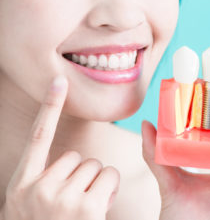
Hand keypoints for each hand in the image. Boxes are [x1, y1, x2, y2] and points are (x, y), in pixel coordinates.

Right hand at [0, 76, 119, 219]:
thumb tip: (76, 163)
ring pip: (95, 166)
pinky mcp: (85, 208)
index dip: (50, 106)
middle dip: (82, 175)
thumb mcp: (29, 204)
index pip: (39, 136)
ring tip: (84, 207)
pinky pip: (108, 177)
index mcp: (22, 183)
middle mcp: (38, 187)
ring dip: (95, 183)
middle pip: (78, 157)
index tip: (58, 81)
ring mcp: (61, 198)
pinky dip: (107, 188)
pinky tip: (96, 209)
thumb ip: (46, 179)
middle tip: (75, 199)